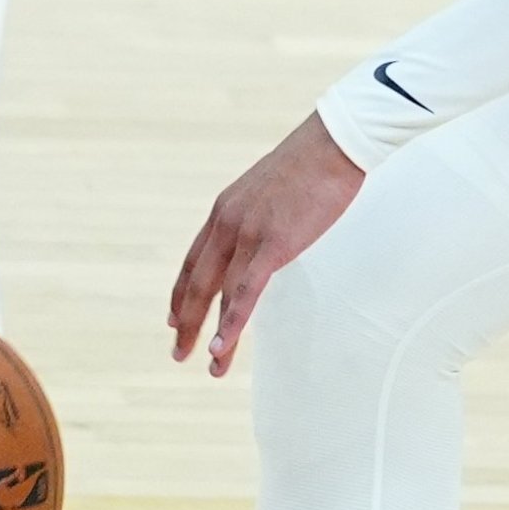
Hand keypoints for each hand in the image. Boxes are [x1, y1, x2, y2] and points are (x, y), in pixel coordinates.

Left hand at [168, 112, 364, 376]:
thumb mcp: (274, 189)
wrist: (334, 143)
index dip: (181, 292)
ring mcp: (247, 234)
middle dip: (186, 322)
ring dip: (211, 334)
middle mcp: (226, 223)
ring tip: (209, 366)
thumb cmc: (315, 162)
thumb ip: (263, 214)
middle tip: (178, 352)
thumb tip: (271, 228)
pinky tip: (223, 347)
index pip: (193, 259)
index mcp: (225, 209)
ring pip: (218, 295)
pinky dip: (233, 324)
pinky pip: (245, 293)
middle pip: (196, 282)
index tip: (174, 317)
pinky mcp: (272, 245)